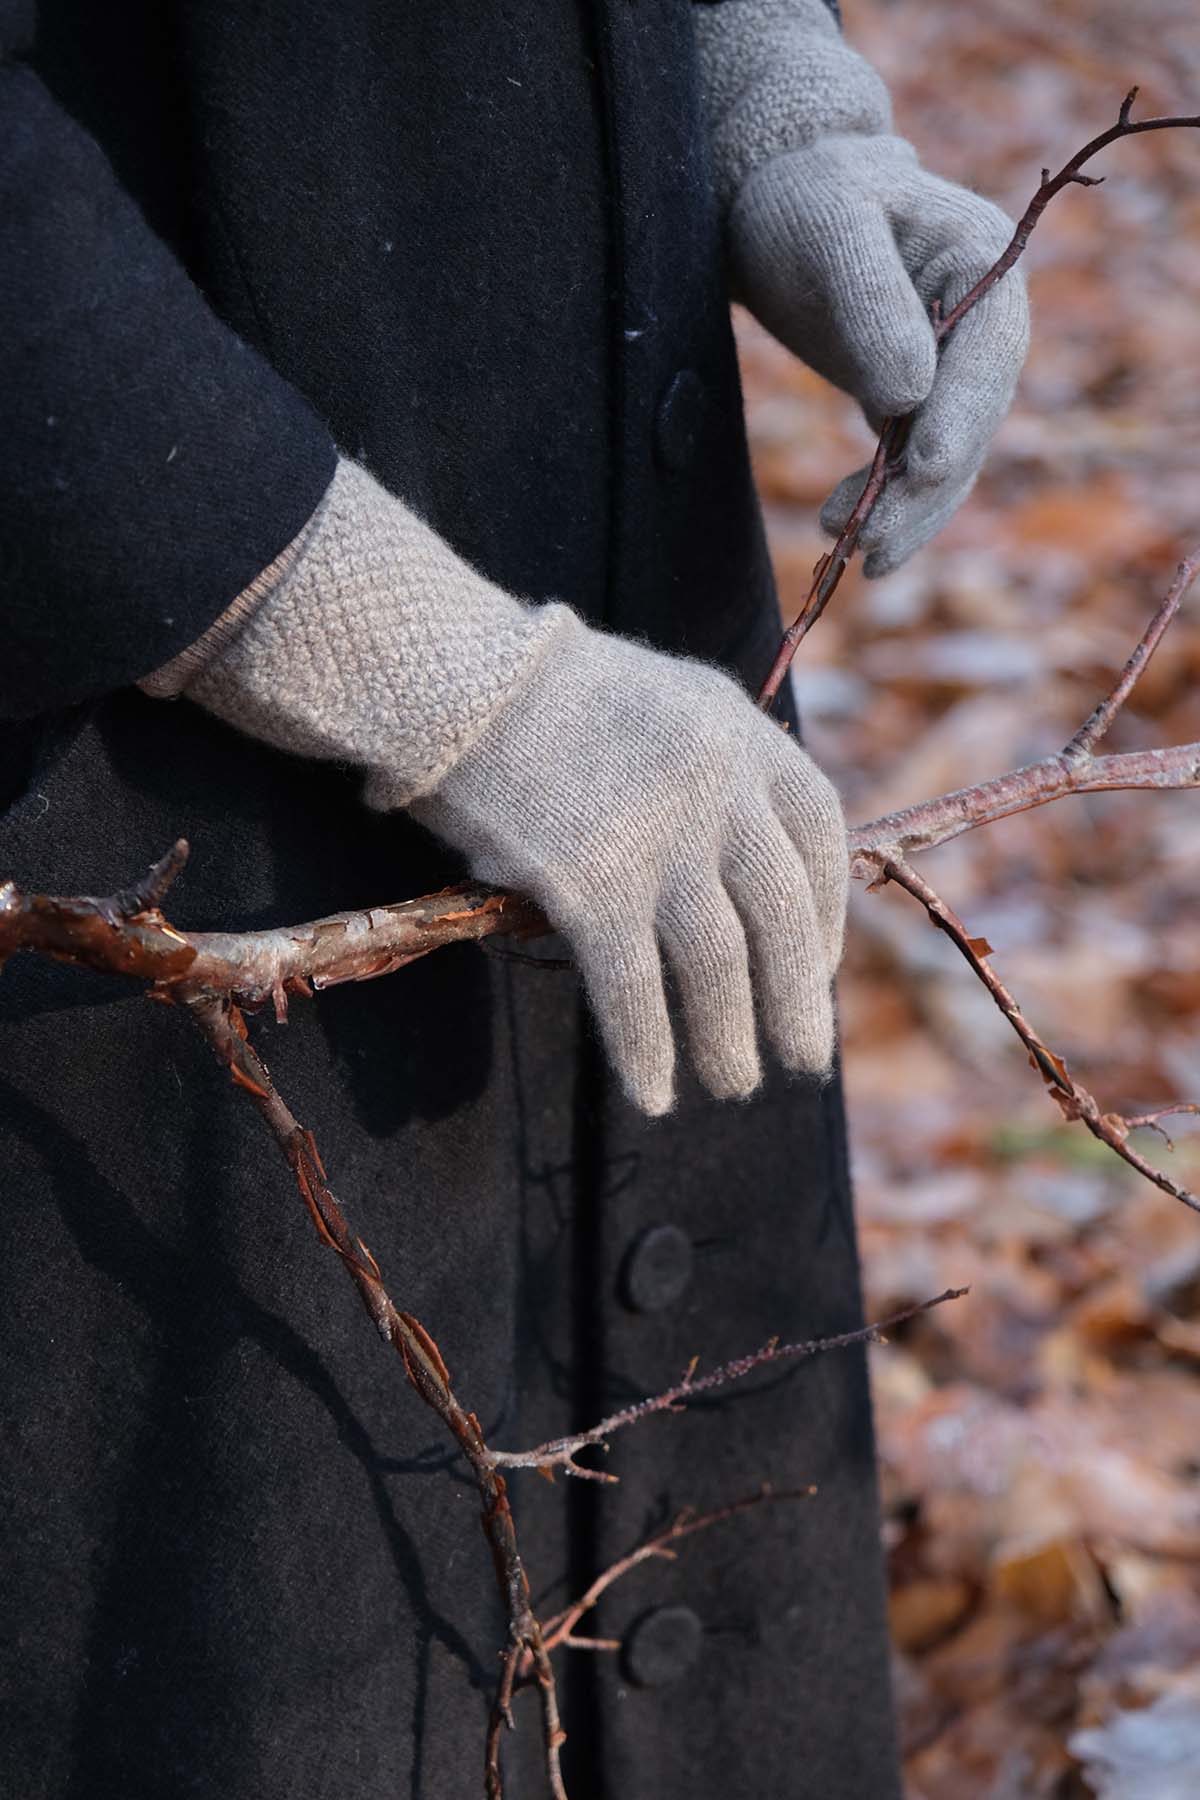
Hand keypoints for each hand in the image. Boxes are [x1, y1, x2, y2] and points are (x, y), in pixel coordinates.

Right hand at [159, 458, 847, 1116]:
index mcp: (742, 732)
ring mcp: (661, 838)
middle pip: (781, 913)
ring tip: (735, 1083)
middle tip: (804, 1056)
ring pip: (719, 962)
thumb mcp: (661, 704)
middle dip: (797, 997)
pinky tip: (654, 1092)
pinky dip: (647, 1049)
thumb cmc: (541, 691)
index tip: (818, 965)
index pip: (818, 833)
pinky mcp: (593, 883)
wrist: (454, 677)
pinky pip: (634, 988)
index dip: (827, 910)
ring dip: (730, 1036)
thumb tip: (732, 876)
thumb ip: (710, 774)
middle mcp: (720, 786)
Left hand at [696, 0, 1030, 574]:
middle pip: (972, 417)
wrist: (780, 199)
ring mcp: (956, 363)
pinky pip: (915, 462)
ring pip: (948, 454)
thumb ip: (872, 301)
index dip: (962, 414)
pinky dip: (890, 504)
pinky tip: (855, 542)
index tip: (927, 467)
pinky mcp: (919, 397)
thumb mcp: (831, 227)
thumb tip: (909, 394)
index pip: (987, 350)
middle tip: (873, 540)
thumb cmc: (805, 197)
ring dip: (908, 511)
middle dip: (926, 485)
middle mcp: (986, 316)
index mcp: (982, 257)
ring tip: (857, 556)